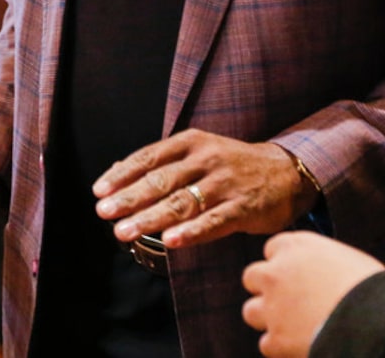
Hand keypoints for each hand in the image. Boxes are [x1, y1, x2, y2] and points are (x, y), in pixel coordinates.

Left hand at [93, 129, 316, 247]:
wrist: (286, 171)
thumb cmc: (230, 164)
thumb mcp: (198, 151)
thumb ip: (162, 163)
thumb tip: (118, 173)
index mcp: (190, 143)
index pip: (148, 158)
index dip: (122, 175)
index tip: (99, 191)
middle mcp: (205, 160)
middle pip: (160, 181)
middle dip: (129, 198)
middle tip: (104, 213)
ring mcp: (225, 184)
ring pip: (181, 203)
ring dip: (149, 218)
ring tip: (124, 231)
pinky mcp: (243, 208)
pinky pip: (213, 222)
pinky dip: (191, 232)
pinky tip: (170, 241)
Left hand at [241, 232, 383, 356]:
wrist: (377, 323)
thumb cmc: (376, 290)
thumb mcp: (349, 261)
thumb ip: (325, 263)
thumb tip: (324, 275)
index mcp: (297, 246)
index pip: (274, 248)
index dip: (285, 264)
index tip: (297, 276)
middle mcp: (276, 272)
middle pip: (253, 277)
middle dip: (267, 289)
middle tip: (289, 303)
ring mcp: (272, 306)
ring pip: (251, 311)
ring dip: (269, 320)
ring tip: (294, 329)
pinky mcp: (275, 339)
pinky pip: (267, 344)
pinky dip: (281, 349)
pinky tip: (301, 348)